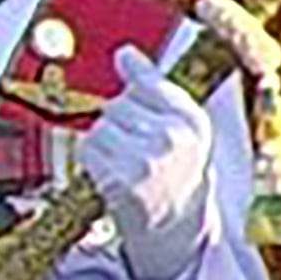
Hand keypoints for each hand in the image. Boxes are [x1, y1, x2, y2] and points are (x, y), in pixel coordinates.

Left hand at [81, 44, 214, 279]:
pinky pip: (88, 149)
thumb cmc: (178, 172)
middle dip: (118, 120)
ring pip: (100, 126)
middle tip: (134, 145)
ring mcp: (146, 160)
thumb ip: (157, 88)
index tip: (124, 56)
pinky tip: (111, 171)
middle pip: (117, 104)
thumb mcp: (186, 129)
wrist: (176, 226)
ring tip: (124, 160)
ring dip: (103, 141)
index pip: (150, 84)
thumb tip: (125, 52)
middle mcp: (172, 138)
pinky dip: (92, 158)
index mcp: (192, 121)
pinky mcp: (120, 180)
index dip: (134, 75)